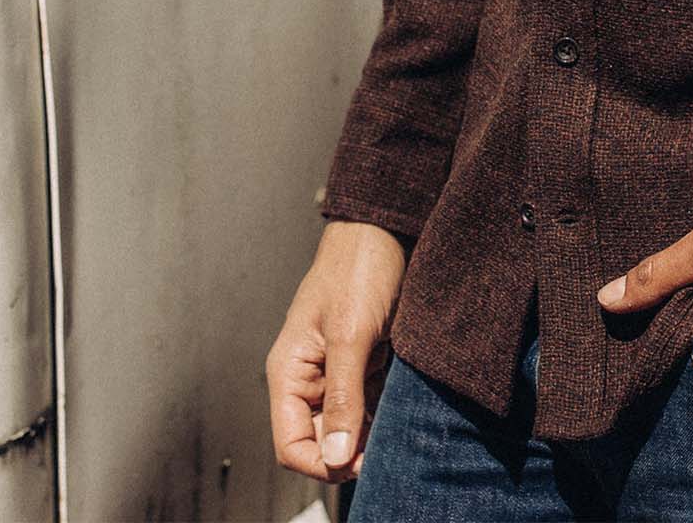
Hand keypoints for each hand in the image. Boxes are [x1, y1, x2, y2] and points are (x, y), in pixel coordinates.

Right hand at [266, 220, 406, 481]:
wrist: (385, 228)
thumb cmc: (357, 268)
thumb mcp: (350, 335)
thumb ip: (342, 398)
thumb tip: (335, 458)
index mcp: (289, 372)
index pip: (291, 445)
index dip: (321, 464)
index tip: (357, 463)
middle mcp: (309, 377)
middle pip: (320, 441)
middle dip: (349, 452)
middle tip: (384, 448)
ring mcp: (337, 371)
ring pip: (347, 426)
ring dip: (370, 433)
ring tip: (396, 428)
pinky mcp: (363, 363)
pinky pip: (369, 404)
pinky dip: (384, 413)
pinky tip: (403, 410)